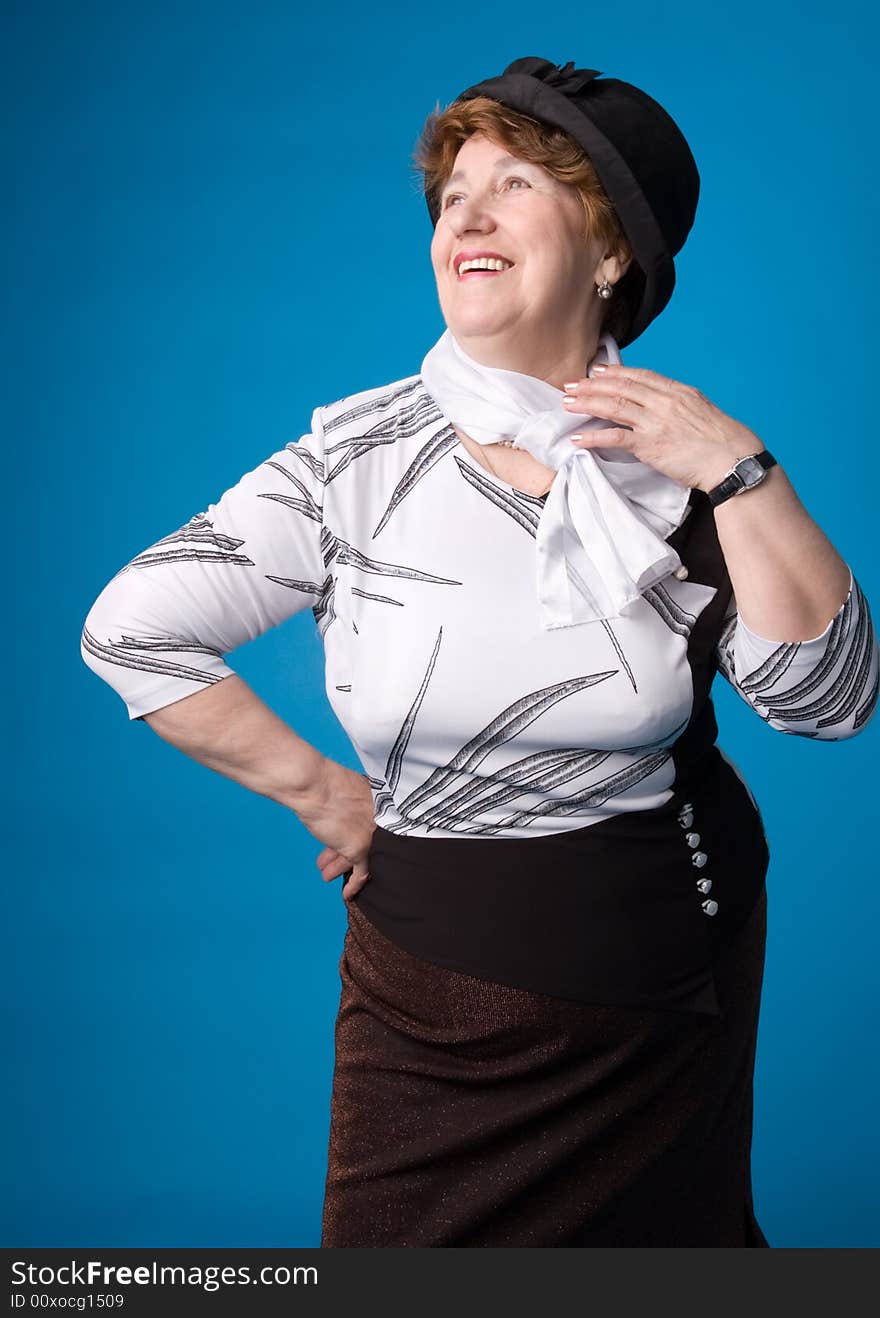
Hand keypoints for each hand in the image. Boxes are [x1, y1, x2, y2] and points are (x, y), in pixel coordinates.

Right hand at [290, 757, 375, 900]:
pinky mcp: (361, 848)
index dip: (360, 834)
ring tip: (327, 872)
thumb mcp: (341, 791)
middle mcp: (381, 818)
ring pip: (364, 856)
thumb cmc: (320, 782)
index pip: (375, 825)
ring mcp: (372, 833)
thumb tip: (341, 813)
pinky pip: (362, 871)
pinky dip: (354, 883)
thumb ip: (349, 803)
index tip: (347, 842)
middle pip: (368, 841)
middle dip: (346, 852)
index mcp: (380, 800)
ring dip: (343, 866)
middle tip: (333, 859)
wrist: (312, 785)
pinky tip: (346, 893)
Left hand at [561, 363, 766, 492]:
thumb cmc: (721, 439)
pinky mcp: (650, 446)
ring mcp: (655, 423)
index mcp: (677, 391)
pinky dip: (593, 437)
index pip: (639, 376)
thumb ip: (678, 404)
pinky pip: (615, 438)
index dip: (614, 372)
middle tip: (570, 385)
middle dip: (592, 385)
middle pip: (620, 388)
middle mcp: (663, 402)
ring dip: (586, 404)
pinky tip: (577, 438)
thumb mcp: (701, 410)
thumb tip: (662, 404)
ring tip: (567, 404)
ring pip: (613, 407)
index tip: (596, 371)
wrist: (732, 459)